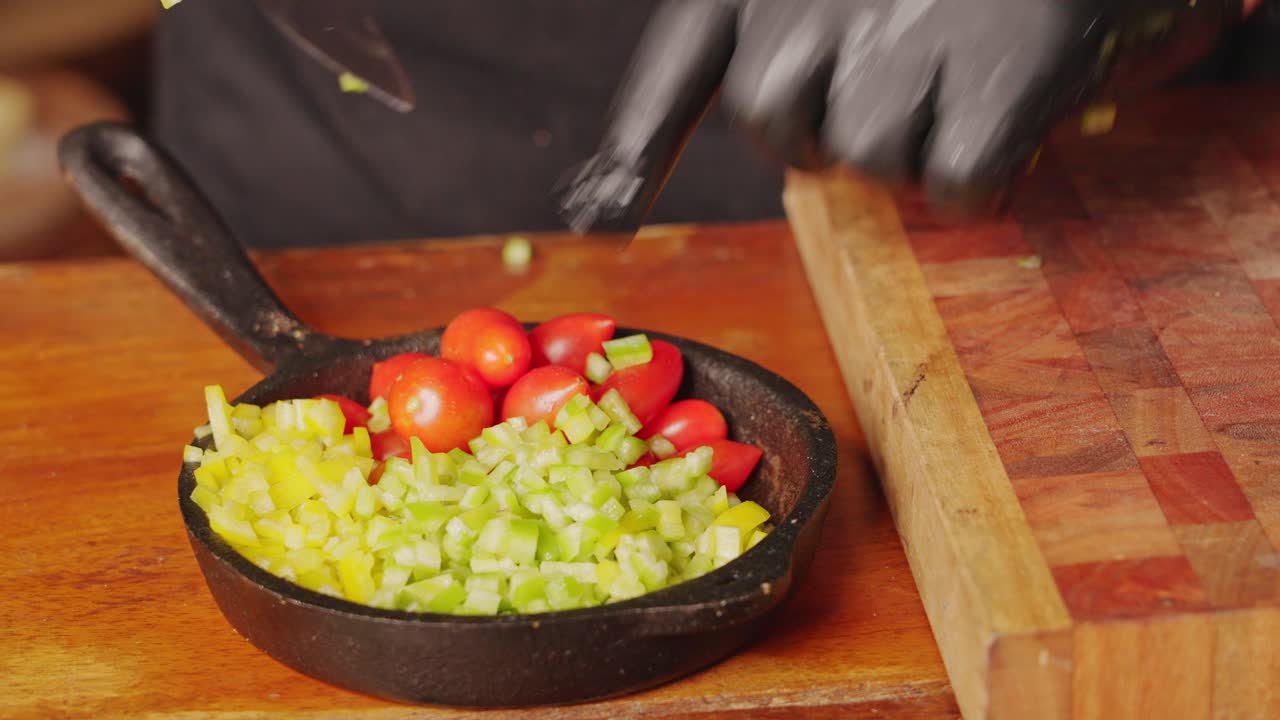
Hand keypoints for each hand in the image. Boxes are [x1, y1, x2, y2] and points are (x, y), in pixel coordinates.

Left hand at [559, 0, 1246, 232]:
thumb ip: (747, 55)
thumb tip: (601, 198)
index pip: (682, 60)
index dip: (638, 144)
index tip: (602, 213)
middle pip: (773, 119)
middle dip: (820, 134)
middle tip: (887, 97)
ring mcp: (915, 20)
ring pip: (870, 154)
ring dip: (915, 146)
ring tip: (965, 78)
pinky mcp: (1007, 58)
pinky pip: (956, 179)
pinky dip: (983, 176)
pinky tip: (1011, 115)